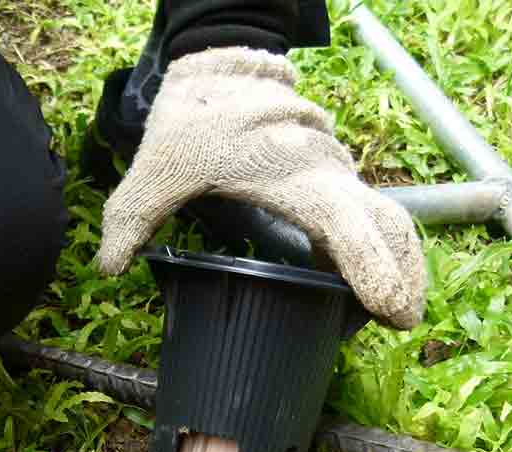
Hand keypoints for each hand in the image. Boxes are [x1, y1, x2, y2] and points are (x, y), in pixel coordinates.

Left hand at [99, 47, 426, 329]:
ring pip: (377, 216)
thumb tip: (108, 268)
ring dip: (387, 260)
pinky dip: (372, 242)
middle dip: (402, 275)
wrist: (213, 68)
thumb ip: (130, 217)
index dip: (371, 268)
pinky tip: (363, 274)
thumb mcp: (152, 168)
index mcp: (289, 175)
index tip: (390, 311)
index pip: (344, 225)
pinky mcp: (332, 169)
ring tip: (387, 306)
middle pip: (385, 225)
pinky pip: (365, 207)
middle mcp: (323, 171)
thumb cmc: (189, 121)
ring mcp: (333, 168)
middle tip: (401, 323)